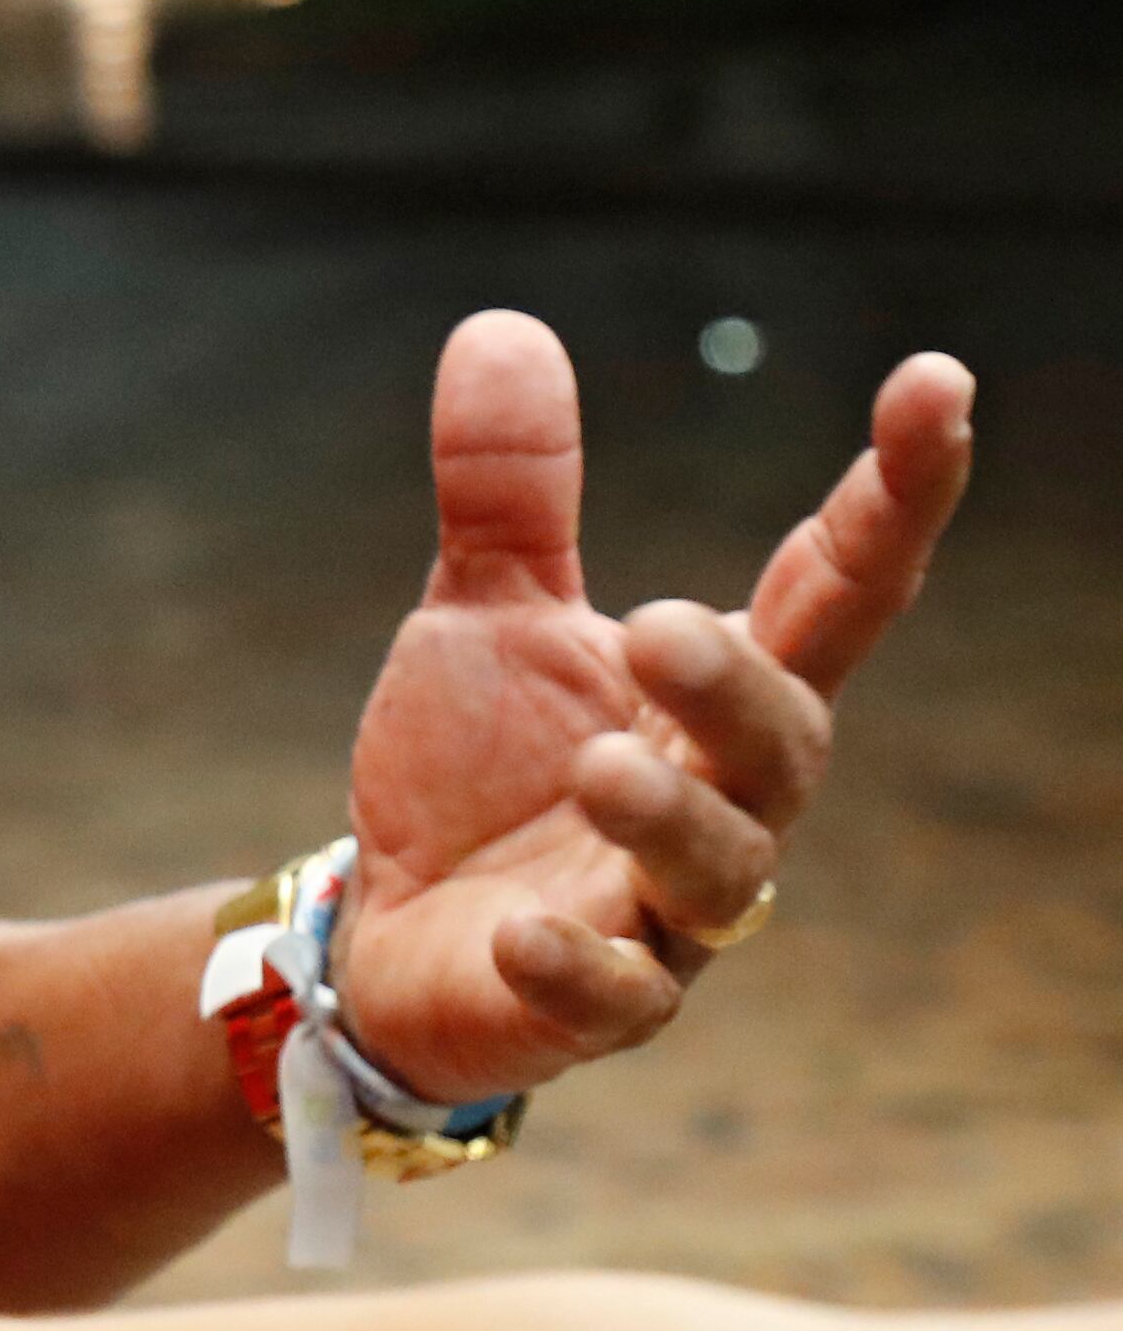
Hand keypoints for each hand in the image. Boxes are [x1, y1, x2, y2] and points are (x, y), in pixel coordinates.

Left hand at [333, 317, 972, 1103]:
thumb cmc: (478, 769)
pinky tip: (525, 928)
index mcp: (713, 697)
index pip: (837, 590)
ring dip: (668, 819)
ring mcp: (662, 915)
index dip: (895, 494)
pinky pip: (616, 999)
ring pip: (721, 874)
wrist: (393, 933)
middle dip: (738, 686)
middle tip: (661, 625)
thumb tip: (502, 323)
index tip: (936, 383)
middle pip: (785, 743)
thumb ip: (511, 493)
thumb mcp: (483, 615)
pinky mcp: (586, 1006)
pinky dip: (579, 965)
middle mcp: (720, 803)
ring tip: (598, 764)